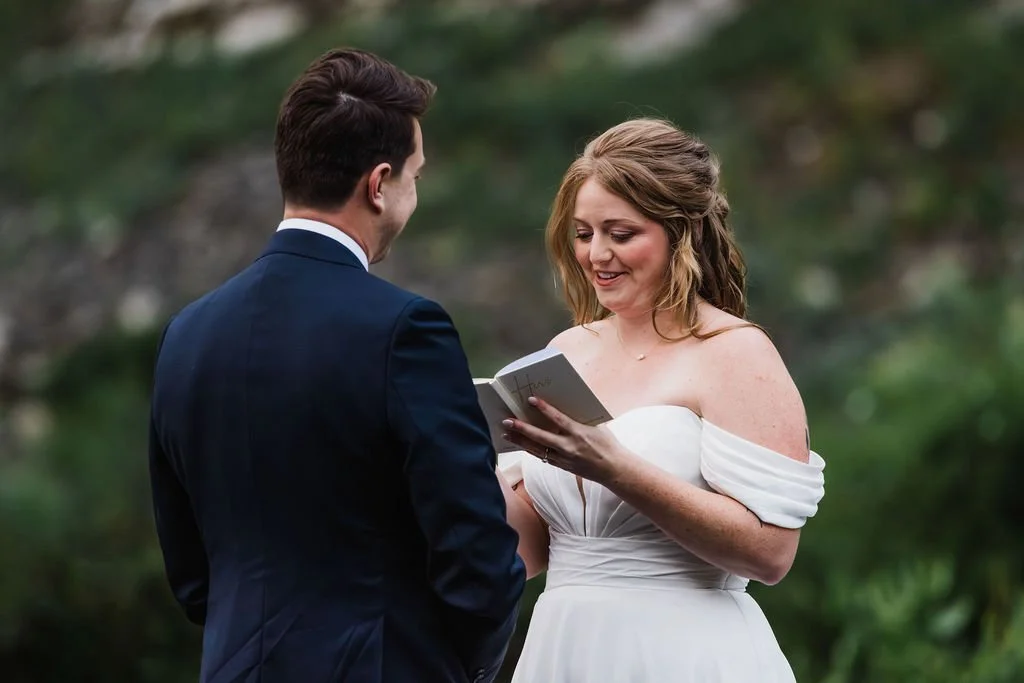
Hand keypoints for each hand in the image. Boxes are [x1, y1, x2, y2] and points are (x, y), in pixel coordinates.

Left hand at [501, 396, 628, 483]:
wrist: (614, 469)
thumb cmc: (607, 444)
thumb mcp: (597, 426)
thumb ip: (580, 417)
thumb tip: (568, 403)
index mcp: (579, 433)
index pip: (558, 419)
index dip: (544, 408)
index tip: (531, 400)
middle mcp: (569, 447)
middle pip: (540, 437)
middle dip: (522, 429)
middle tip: (507, 421)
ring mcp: (564, 458)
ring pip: (537, 449)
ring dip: (520, 441)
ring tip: (506, 434)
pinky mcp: (562, 466)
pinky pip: (542, 457)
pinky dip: (531, 450)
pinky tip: (521, 444)